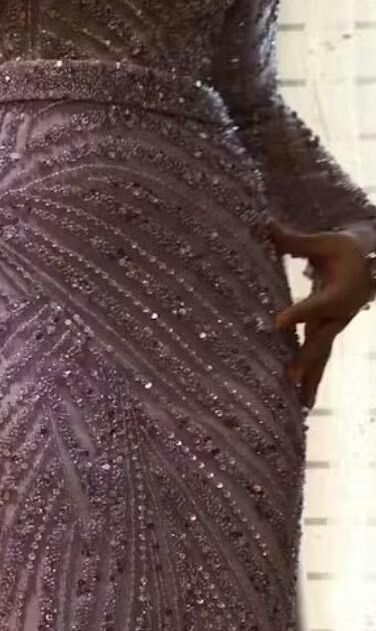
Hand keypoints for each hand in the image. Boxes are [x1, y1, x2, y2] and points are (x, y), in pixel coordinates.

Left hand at [270, 221, 373, 409]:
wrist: (370, 266)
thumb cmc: (345, 250)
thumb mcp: (325, 242)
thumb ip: (295, 241)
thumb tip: (265, 224)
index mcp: (339, 291)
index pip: (316, 304)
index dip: (298, 313)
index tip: (278, 322)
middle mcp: (337, 315)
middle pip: (320, 340)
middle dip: (306, 359)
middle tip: (290, 377)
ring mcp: (333, 328)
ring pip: (321, 357)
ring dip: (310, 381)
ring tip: (299, 406)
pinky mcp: (327, 335)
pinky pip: (319, 361)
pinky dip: (311, 381)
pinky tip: (301, 403)